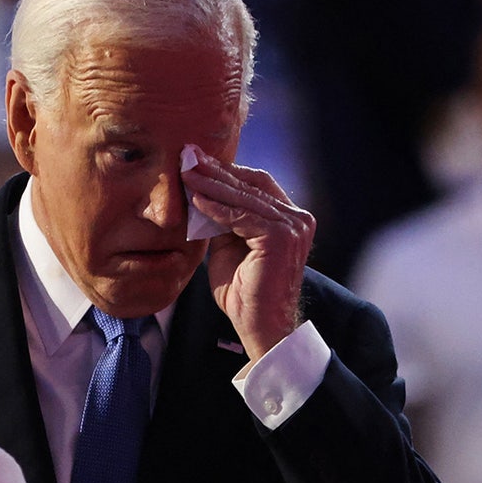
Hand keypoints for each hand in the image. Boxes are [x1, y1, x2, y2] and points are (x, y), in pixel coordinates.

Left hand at [180, 149, 314, 359]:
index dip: (225, 170)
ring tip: (184, 172)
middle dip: (215, 170)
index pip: (255, 183)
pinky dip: (215, 207)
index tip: (194, 160)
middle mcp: (297, 218)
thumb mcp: (227, 246)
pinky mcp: (281, 237)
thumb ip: (220, 220)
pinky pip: (241, 216)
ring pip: (243, 197)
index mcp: (288, 217)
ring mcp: (293, 226)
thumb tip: (198, 194)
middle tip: (185, 156)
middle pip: (250, 183)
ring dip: (211, 183)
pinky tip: (194, 198)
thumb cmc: (242, 291)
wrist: (260, 326)